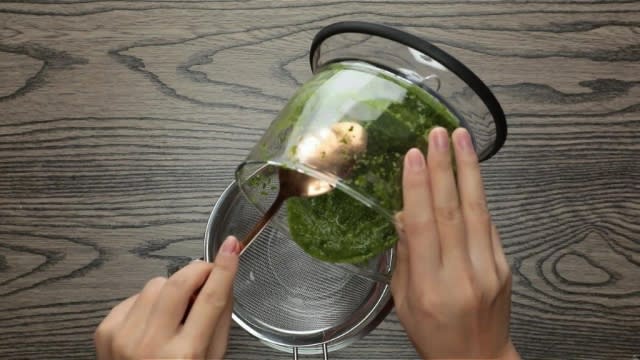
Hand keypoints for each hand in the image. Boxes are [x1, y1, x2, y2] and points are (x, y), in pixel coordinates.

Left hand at [94, 236, 239, 359]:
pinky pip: (134, 296)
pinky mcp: (106, 331)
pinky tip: (152, 323)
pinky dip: (148, 303)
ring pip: (156, 284)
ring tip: (175, 313)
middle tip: (207, 273)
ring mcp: (124, 337)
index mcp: (185, 355)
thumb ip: (218, 320)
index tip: (231, 247)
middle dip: (198, 270)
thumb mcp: (210, 359)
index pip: (210, 299)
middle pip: (179, 283)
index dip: (223, 268)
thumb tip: (222, 279)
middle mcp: (151, 345)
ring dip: (172, 290)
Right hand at [392, 127, 518, 359]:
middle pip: (452, 212)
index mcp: (430, 287)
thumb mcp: (404, 301)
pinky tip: (470, 172)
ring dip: (468, 171)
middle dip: (444, 167)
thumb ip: (406, 256)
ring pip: (477, 211)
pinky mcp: (504, 266)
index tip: (414, 155)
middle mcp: (462, 275)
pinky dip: (477, 195)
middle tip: (438, 134)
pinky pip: (488, 225)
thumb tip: (405, 213)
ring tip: (462, 138)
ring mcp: (488, 269)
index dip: (418, 188)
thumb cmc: (433, 333)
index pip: (424, 228)